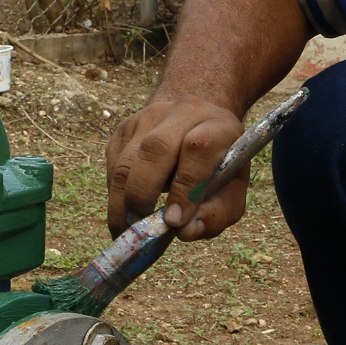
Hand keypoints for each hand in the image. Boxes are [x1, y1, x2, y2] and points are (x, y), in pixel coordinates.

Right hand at [106, 95, 247, 239]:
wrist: (198, 124)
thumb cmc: (218, 166)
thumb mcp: (232, 190)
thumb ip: (217, 213)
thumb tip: (184, 232)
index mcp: (219, 125)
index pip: (198, 148)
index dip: (185, 188)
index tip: (173, 222)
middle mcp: (183, 112)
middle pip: (155, 148)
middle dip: (143, 194)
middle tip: (139, 228)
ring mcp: (149, 116)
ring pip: (126, 160)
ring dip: (121, 201)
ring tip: (124, 230)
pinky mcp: (124, 128)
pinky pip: (113, 164)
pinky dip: (115, 193)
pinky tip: (125, 209)